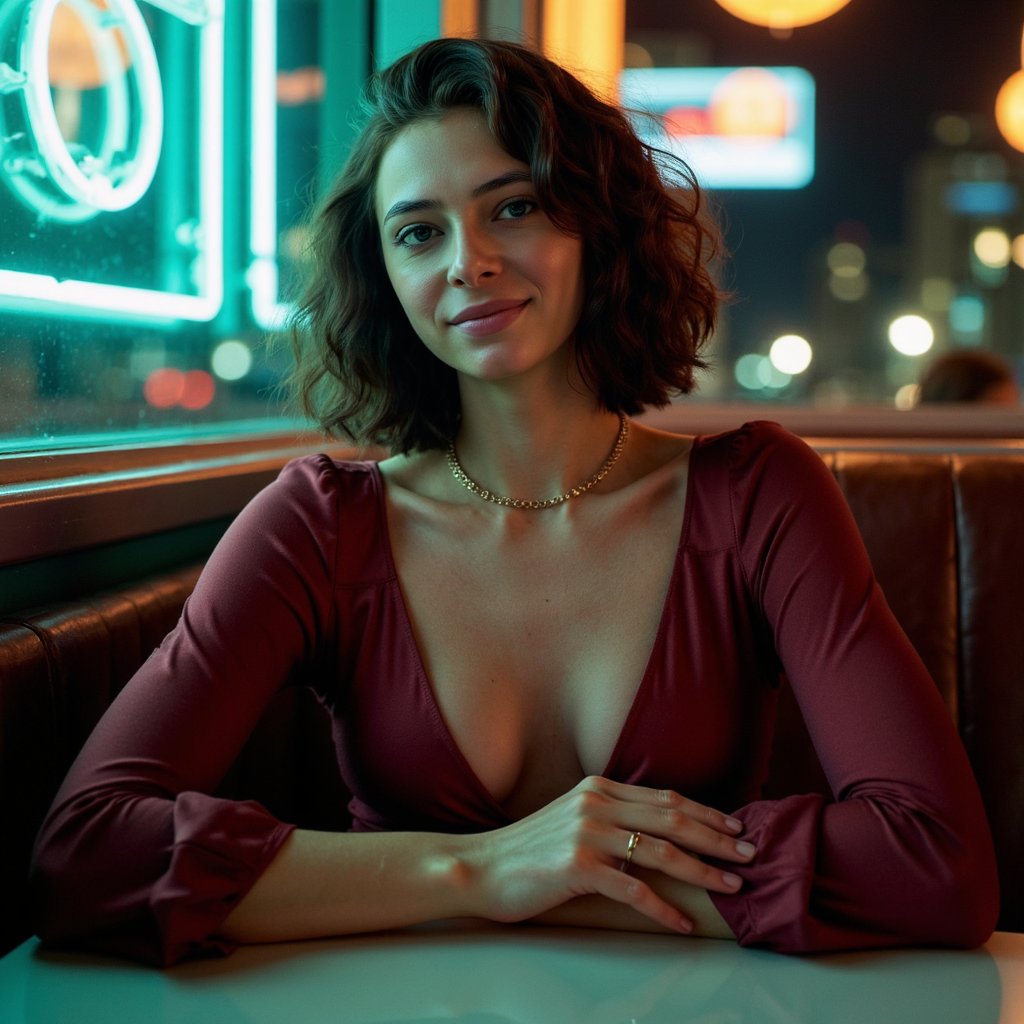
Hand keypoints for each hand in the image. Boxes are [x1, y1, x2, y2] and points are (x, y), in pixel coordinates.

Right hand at [462, 775, 755, 932]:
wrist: (481, 867)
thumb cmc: (529, 851)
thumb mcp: (572, 819)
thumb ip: (610, 817)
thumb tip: (655, 832)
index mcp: (599, 788)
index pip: (666, 797)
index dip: (706, 813)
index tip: (736, 828)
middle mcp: (596, 802)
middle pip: (673, 818)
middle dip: (717, 838)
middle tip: (750, 854)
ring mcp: (587, 832)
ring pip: (661, 851)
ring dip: (703, 871)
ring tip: (731, 887)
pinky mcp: (578, 865)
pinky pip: (634, 889)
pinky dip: (664, 909)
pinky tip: (682, 924)